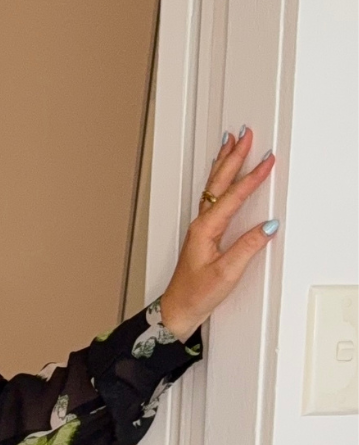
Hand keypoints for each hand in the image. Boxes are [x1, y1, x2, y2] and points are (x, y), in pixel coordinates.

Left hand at [158, 127, 277, 341]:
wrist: (177, 311)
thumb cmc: (195, 295)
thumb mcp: (226, 274)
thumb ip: (247, 248)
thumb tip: (268, 227)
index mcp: (206, 229)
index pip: (233, 197)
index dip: (252, 177)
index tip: (267, 160)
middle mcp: (201, 224)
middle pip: (219, 182)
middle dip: (233, 156)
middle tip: (246, 134)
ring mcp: (201, 228)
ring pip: (214, 186)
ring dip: (224, 162)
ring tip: (232, 142)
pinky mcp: (203, 234)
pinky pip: (212, 197)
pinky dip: (220, 180)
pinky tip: (223, 176)